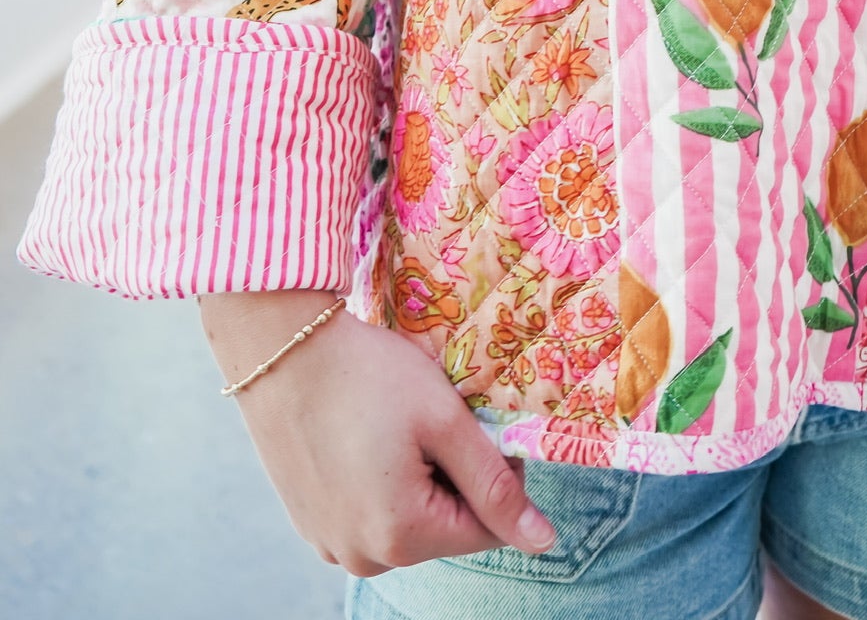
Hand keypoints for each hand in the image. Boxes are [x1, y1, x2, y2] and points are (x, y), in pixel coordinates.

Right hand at [199, 291, 555, 576]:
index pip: (486, 529)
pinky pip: (370, 515)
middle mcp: (362, 557)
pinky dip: (382, 480)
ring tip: (394, 425)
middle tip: (430, 418)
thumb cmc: (368, 377)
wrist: (281, 350)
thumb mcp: (445, 422)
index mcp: (400, 538)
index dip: (495, 473)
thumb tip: (544, 542)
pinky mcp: (311, 524)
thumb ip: (495, 486)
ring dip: (417, 478)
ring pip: (408, 522)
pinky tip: (366, 435)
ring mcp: (331, 543)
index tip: (474, 423)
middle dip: (452, 475)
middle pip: (445, 527)